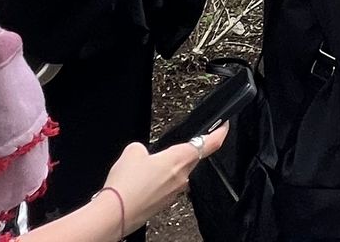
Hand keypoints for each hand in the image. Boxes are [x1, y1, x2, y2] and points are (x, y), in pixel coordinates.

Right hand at [97, 128, 226, 234]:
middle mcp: (183, 176)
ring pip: (177, 174)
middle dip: (180, 153)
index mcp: (180, 158)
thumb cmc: (126, 185)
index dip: (219, 132)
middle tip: (164, 151)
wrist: (116, 213)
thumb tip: (142, 153)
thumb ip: (142, 148)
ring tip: (143, 172)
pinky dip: (157, 184)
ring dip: (166, 170)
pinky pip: (167, 188)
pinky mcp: (166, 203)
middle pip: (192, 158)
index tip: (223, 126)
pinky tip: (141, 185)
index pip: (210, 143)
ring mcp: (175, 192)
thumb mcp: (132, 152)